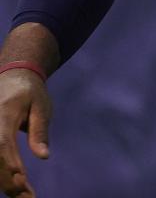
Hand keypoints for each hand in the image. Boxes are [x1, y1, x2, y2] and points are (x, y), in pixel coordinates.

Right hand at [0, 71, 50, 197]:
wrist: (12, 76)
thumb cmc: (30, 92)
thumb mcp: (41, 106)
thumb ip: (40, 131)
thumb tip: (44, 156)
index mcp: (4, 113)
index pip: (2, 142)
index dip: (9, 162)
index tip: (21, 180)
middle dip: (8, 181)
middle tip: (26, 196)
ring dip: (3, 182)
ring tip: (23, 195)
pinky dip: (0, 174)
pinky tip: (13, 186)